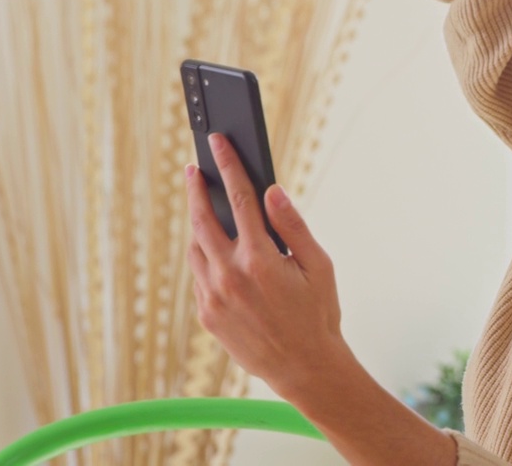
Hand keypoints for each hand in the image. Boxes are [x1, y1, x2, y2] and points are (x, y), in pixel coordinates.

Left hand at [186, 132, 348, 398]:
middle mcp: (230, 276)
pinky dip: (204, 256)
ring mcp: (213, 298)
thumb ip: (293, 225)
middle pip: (202, 219)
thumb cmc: (318, 315)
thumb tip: (271, 191)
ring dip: (198, 224)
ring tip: (203, 206)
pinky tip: (214, 248)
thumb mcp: (319, 265)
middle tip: (193, 169)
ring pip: (195, 248)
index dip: (228, 165)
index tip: (217, 142)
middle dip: (196, 189)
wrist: (305, 370)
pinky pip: (198, 275)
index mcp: (260, 259)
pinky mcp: (207, 316)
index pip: (240, 198)